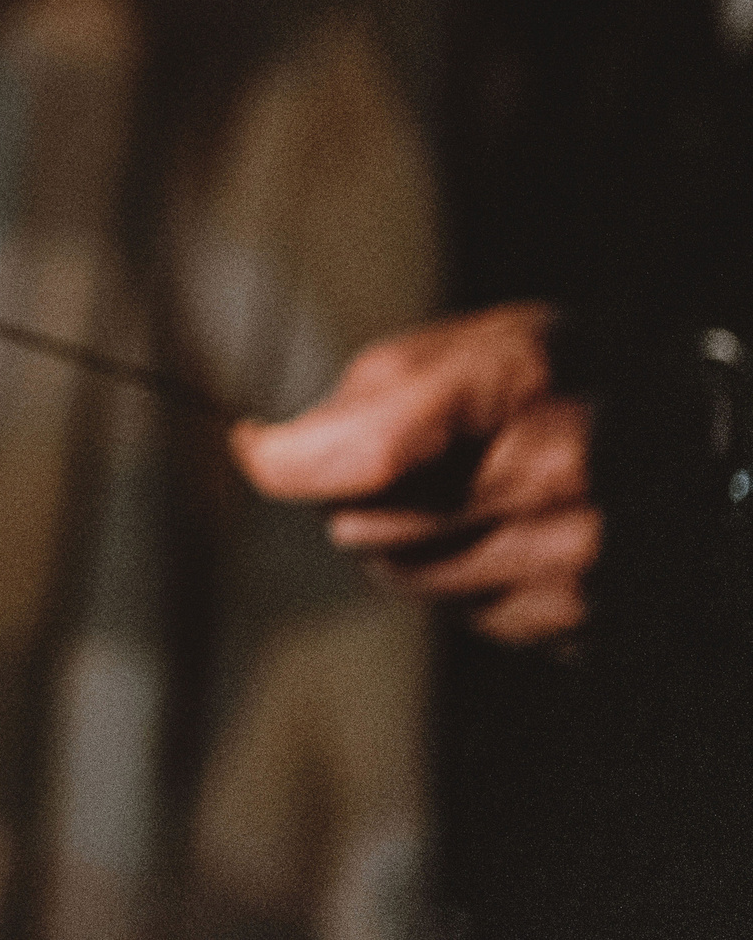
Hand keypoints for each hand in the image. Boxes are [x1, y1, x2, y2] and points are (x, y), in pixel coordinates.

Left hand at [232, 301, 598, 646]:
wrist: (710, 451)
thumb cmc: (587, 379)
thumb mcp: (486, 340)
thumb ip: (374, 387)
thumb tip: (267, 452)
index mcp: (523, 385)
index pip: (364, 452)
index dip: (287, 460)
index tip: (255, 449)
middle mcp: (556, 481)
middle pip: (369, 526)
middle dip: (361, 494)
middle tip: (409, 461)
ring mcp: (577, 564)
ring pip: (408, 578)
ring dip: (410, 542)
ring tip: (472, 495)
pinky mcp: (588, 624)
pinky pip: (468, 615)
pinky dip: (469, 580)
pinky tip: (516, 537)